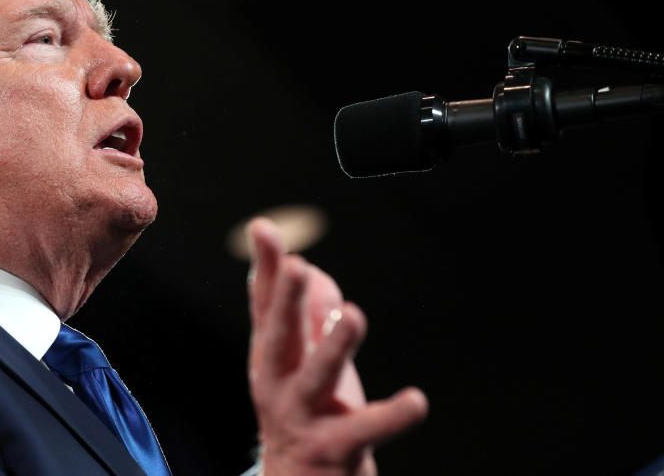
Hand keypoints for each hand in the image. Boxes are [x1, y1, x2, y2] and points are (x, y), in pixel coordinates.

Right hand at [246, 218, 427, 475]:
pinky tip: (416, 401)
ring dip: (333, 346)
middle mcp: (277, 384)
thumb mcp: (300, 361)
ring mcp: (302, 417)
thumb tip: (312, 268)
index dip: (266, 267)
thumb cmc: (304, 415)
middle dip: (288, 300)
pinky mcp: (333, 449)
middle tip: (301, 267)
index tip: (263, 230)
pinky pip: (364, 430)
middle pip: (280, 337)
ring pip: (315, 379)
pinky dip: (390, 415)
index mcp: (272, 357)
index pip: (266, 305)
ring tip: (352, 315)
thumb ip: (303, 314)